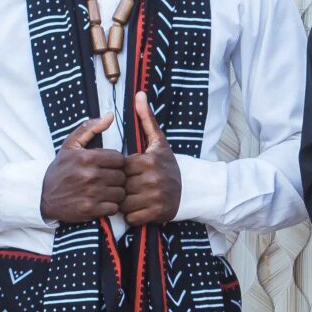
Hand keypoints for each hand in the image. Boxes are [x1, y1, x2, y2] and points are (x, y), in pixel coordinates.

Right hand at [41, 112, 126, 221]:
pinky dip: (110, 206)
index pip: (119, 159)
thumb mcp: (71, 145)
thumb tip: (110, 115)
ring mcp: (90, 194)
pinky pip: (114, 207)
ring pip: (120, 192)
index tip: (108, 166)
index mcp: (87, 158)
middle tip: (107, 179)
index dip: (116, 163)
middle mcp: (90, 175)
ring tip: (105, 190)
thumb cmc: (61, 169)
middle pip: (122, 176)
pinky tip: (101, 201)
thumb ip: (90, 128)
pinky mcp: (90, 210)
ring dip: (116, 192)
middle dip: (117, 177)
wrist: (42, 195)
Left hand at [122, 92, 181, 226]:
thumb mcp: (158, 141)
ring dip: (124, 202)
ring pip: (123, 203)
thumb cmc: (168, 165)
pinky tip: (139, 208)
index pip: (120, 168)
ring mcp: (154, 197)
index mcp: (148, 161)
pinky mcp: (157, 213)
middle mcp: (151, 179)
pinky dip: (132, 215)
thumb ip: (146, 118)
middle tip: (131, 186)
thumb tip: (139, 94)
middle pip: (120, 186)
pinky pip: (131, 217)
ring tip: (133, 197)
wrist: (191, 190)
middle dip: (123, 187)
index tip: (131, 172)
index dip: (122, 171)